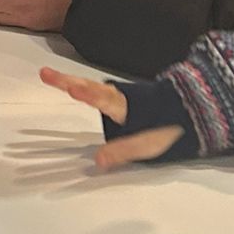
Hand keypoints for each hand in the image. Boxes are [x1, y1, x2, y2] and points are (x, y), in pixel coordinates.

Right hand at [38, 68, 185, 171]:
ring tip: (49, 76)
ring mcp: (117, 96)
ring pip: (91, 86)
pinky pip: (95, 89)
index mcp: (125, 108)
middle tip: (45, 73)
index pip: (103, 99)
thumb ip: (123, 151)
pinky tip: (72, 85)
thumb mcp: (149, 145)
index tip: (72, 88)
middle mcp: (118, 97)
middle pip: (90, 87)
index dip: (88, 95)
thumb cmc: (167, 129)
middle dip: (67, 81)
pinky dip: (81, 85)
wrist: (187, 112)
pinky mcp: (117, 99)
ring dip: (70, 80)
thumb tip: (98, 160)